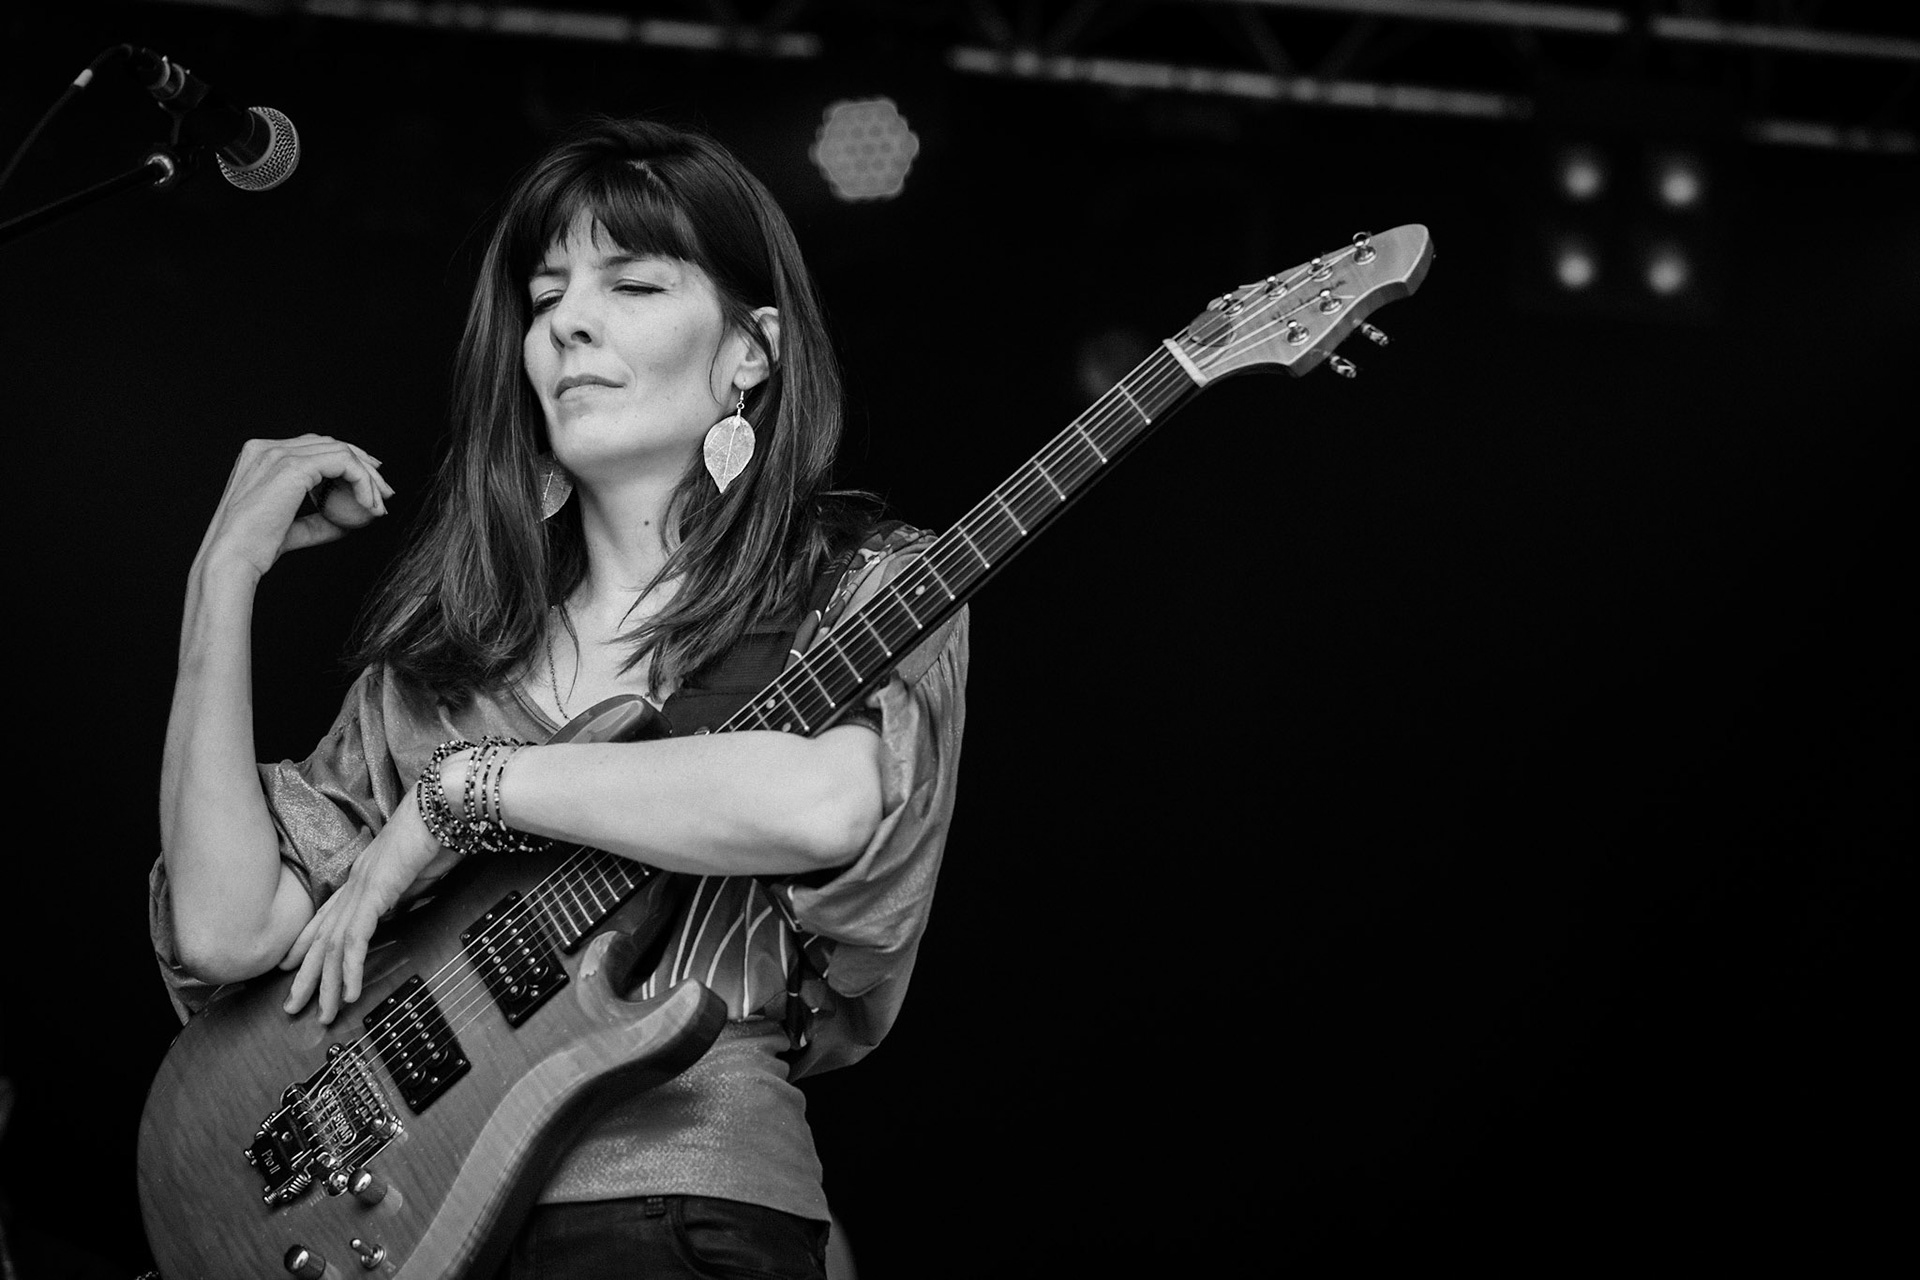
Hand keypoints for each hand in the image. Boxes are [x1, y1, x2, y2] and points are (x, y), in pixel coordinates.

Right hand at [198, 434, 394, 578]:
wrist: (232, 558)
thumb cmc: (254, 549)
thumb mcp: (291, 530)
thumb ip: (318, 520)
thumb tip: (347, 523)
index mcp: (260, 456)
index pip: (313, 447)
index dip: (346, 461)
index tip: (369, 483)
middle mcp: (266, 448)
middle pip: (330, 443)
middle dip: (363, 466)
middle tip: (384, 493)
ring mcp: (278, 453)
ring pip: (340, 451)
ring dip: (367, 477)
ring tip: (379, 505)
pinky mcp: (293, 466)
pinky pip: (343, 463)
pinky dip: (362, 482)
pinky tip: (369, 505)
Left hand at [279, 788, 442, 1024]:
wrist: (442, 806)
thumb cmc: (437, 833)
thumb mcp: (418, 875)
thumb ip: (401, 896)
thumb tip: (394, 913)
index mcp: (362, 878)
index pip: (326, 918)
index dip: (306, 945)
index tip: (291, 968)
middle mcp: (354, 884)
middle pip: (321, 938)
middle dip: (306, 976)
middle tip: (293, 1007)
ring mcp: (361, 888)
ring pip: (334, 946)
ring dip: (326, 983)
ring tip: (322, 1013)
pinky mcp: (374, 893)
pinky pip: (356, 939)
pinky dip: (351, 969)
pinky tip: (349, 992)